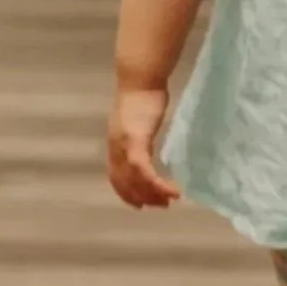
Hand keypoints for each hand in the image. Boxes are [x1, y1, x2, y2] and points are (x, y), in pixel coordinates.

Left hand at [108, 85, 178, 206]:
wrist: (140, 79)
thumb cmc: (142, 95)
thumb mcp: (137, 120)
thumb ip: (138, 134)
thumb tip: (144, 142)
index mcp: (115, 144)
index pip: (116, 176)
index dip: (125, 192)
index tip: (139, 204)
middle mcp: (116, 148)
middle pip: (124, 182)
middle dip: (141, 198)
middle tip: (159, 207)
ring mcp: (125, 146)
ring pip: (135, 180)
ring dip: (151, 194)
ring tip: (168, 201)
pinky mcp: (137, 142)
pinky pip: (145, 170)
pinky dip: (157, 183)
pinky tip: (171, 189)